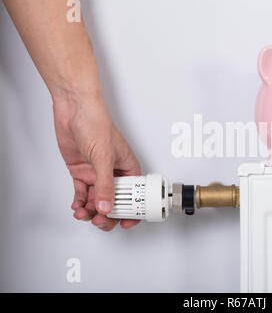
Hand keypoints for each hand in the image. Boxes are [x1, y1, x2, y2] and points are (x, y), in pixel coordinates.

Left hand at [53, 93, 140, 230]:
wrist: (74, 110)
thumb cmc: (97, 123)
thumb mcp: (104, 157)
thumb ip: (105, 184)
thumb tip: (107, 207)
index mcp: (128, 168)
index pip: (135, 195)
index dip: (133, 210)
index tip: (125, 222)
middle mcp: (114, 172)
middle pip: (115, 201)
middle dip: (108, 214)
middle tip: (101, 221)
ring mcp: (97, 173)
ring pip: (97, 200)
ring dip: (91, 210)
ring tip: (84, 215)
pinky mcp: (82, 172)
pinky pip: (83, 193)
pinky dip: (80, 202)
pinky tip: (77, 207)